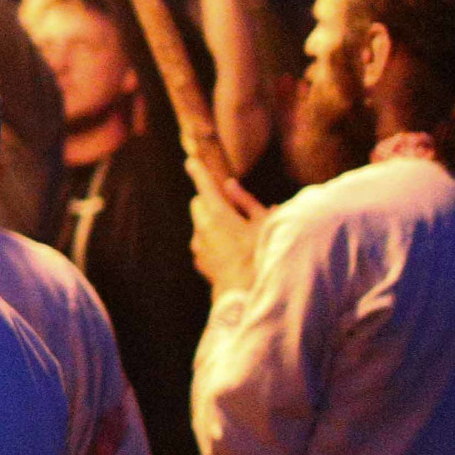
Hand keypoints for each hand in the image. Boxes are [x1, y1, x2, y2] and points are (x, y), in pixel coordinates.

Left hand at [186, 158, 267, 293]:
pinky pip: (203, 244)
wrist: (247, 293)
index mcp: (219, 214)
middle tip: (231, 210)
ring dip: (212, 224)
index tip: (191, 161)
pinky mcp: (199, 261)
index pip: (205, 186)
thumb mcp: (263, 224)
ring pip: (200, 225)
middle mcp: (202, 228)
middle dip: (210, 202)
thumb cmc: (261, 255)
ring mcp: (198, 246)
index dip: (198, 172)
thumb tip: (231, 185)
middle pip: (198, 204)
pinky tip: (232, 254)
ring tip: (237, 236)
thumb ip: (246, 201)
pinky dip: (213, 243)